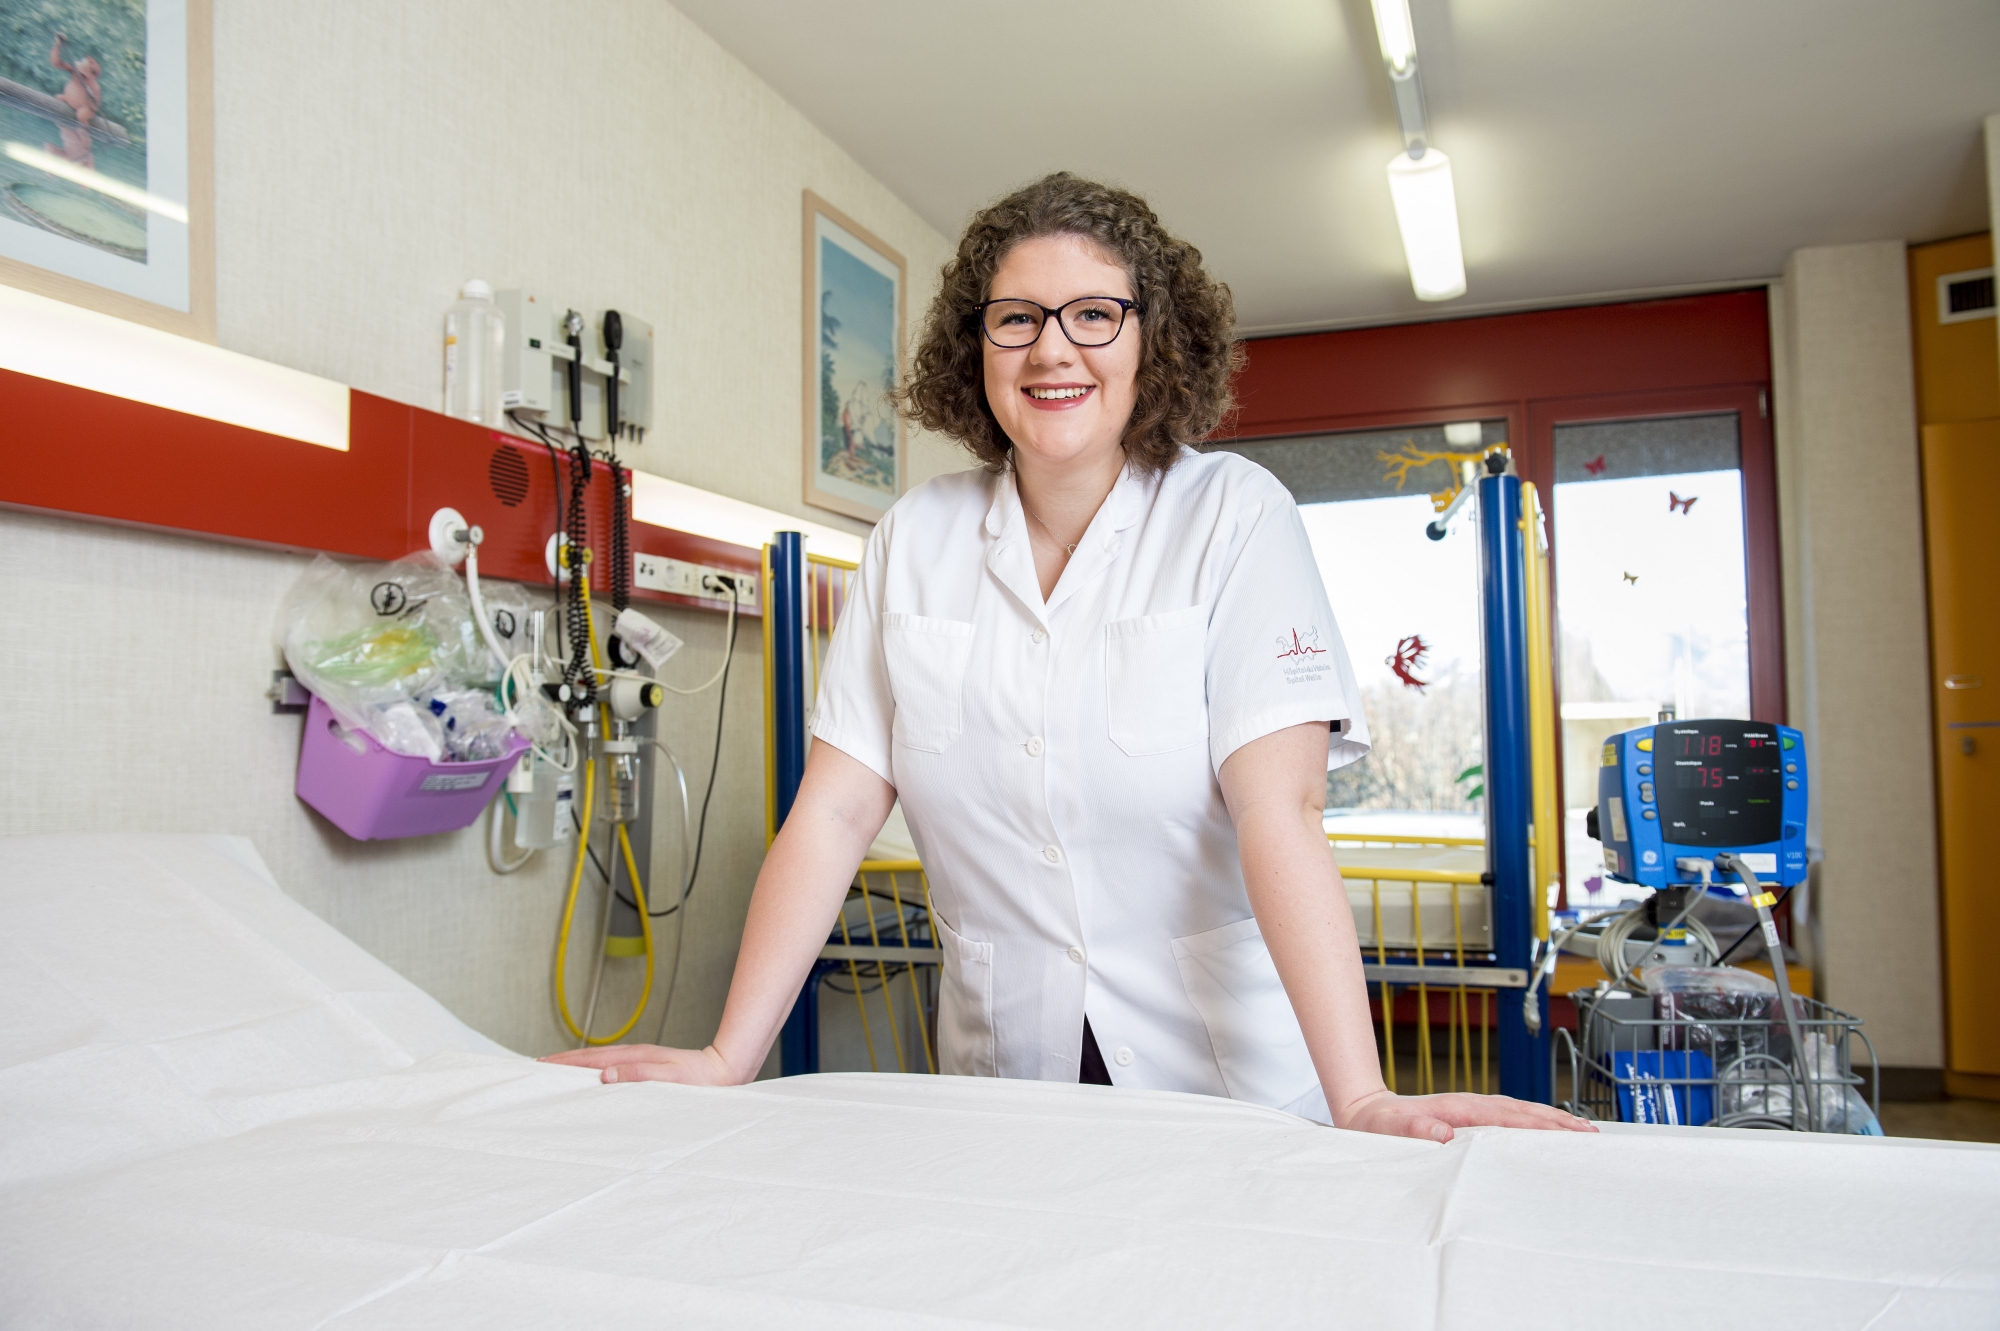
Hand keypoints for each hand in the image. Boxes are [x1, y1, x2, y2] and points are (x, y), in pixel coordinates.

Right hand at [538, 1043, 743, 1085]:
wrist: (725, 1070)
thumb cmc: (700, 1079)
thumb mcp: (670, 1078)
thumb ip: (639, 1075)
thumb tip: (605, 1075)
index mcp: (635, 1057)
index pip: (591, 1060)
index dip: (565, 1063)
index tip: (542, 1065)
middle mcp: (634, 1054)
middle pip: (590, 1057)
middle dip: (563, 1061)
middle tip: (537, 1067)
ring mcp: (639, 1058)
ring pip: (599, 1060)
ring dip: (576, 1064)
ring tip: (555, 1071)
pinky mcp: (646, 1066)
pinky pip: (611, 1065)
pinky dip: (593, 1068)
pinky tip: (591, 1076)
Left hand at [1336, 1089, 1595, 1142]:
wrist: (1364, 1112)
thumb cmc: (1376, 1126)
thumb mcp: (1389, 1129)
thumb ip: (1413, 1130)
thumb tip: (1442, 1134)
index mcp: (1458, 1108)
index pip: (1509, 1115)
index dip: (1542, 1123)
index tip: (1571, 1131)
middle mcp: (1470, 1106)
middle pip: (1524, 1111)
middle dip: (1559, 1121)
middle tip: (1593, 1135)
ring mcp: (1472, 1111)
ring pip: (1520, 1114)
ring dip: (1551, 1122)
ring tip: (1582, 1134)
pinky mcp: (1470, 1119)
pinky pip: (1509, 1121)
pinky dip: (1533, 1126)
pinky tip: (1547, 1136)